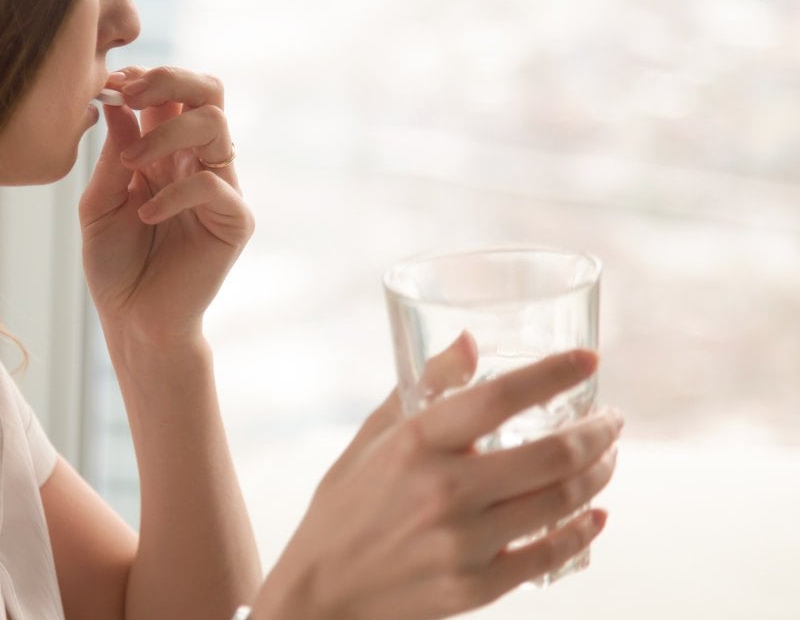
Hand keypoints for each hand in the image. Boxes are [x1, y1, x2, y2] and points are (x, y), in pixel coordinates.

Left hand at [79, 66, 252, 351]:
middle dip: (170, 79)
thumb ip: (113, 155)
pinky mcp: (234, 220)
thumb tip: (115, 100)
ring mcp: (221, 187)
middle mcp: (198, 160)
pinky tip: (144, 216)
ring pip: (215, 124)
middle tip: (130, 94)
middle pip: (209, 90)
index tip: (110, 84)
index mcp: (167, 148)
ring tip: (132, 165)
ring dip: (168, 132)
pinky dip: (174, 194)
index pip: (174, 91)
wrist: (134, 320)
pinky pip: (212, 184)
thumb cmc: (115, 264)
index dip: (146, 78)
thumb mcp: (99, 203)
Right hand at [254, 343, 621, 619]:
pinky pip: (548, 555)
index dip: (554, 373)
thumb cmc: (346, 505)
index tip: (588, 360)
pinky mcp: (475, 588)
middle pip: (550, 454)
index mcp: (415, 443)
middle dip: (598, 432)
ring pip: (559, 502)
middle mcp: (443, 490)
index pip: (500, 396)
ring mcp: (462, 544)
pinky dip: (583, 530)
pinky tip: (594, 514)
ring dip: (598, 475)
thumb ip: (425, 387)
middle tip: (610, 421)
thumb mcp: (373, 436)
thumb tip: (470, 341)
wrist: (322, 591)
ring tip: (605, 459)